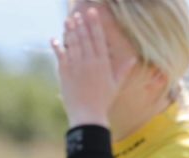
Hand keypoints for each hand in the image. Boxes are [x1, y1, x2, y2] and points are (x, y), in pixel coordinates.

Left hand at [50, 7, 136, 127]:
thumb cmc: (103, 101)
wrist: (88, 115)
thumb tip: (133, 58)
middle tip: (77, 14)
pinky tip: (54, 39)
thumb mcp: (116, 84)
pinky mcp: (64, 73)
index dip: (94, 24)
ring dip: (69, 31)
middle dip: (81, 24)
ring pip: (72, 44)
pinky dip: (57, 47)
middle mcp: (89, 61)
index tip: (92, 13)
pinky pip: (60, 56)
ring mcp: (76, 67)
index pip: (98, 38)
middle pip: (84, 38)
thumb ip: (123, 69)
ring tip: (68, 21)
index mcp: (102, 62)